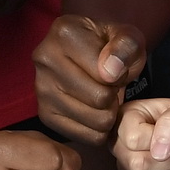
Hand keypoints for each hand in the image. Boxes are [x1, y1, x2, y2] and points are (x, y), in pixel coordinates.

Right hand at [32, 15, 146, 145]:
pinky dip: (96, 128)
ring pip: (93, 120)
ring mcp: (40, 89)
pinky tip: (94, 110)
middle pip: (98, 99)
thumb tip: (110, 72)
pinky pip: (84, 136)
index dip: (119, 75)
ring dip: (106, 112)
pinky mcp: (45, 114)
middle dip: (113, 95)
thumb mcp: (129, 37)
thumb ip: (125, 46)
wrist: (93, 54)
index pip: (105, 75)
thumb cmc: (112, 46)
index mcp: (64, 32)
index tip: (114, 67)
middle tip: (109, 85)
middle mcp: (44, 58)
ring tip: (102, 95)